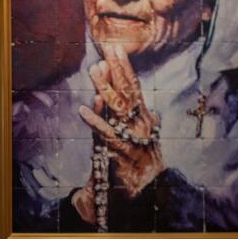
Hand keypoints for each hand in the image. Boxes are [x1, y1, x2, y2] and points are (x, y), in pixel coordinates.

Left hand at [76, 42, 164, 201]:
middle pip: (127, 91)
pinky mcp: (121, 151)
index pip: (134, 87)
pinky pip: (106, 134)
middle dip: (118, 69)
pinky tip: (83, 110)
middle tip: (108, 49)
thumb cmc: (145, 163)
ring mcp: (131, 136)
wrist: (149, 190)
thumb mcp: (149, 140)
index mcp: (144, 118)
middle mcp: (140, 123)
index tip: (116, 48)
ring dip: (105, 87)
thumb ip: (148, 123)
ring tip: (94, 70)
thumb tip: (154, 110)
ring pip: (117, 107)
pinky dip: (95, 122)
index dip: (125, 67)